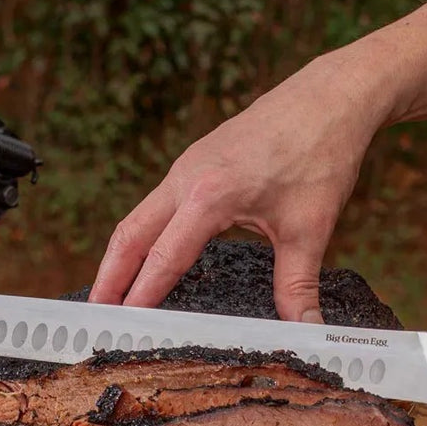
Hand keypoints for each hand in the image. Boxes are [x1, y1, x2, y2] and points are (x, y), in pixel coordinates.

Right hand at [89, 46, 394, 321]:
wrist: (331, 96)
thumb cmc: (320, 153)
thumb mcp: (310, 228)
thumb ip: (298, 285)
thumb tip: (305, 329)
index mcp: (210, 194)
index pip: (163, 257)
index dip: (140, 296)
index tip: (122, 326)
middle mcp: (187, 177)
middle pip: (130, 234)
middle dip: (109, 277)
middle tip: (95, 315)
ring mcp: (188, 166)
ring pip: (138, 217)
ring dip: (120, 255)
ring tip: (111, 292)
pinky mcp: (196, 161)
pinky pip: (157, 203)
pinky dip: (142, 234)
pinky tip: (149, 253)